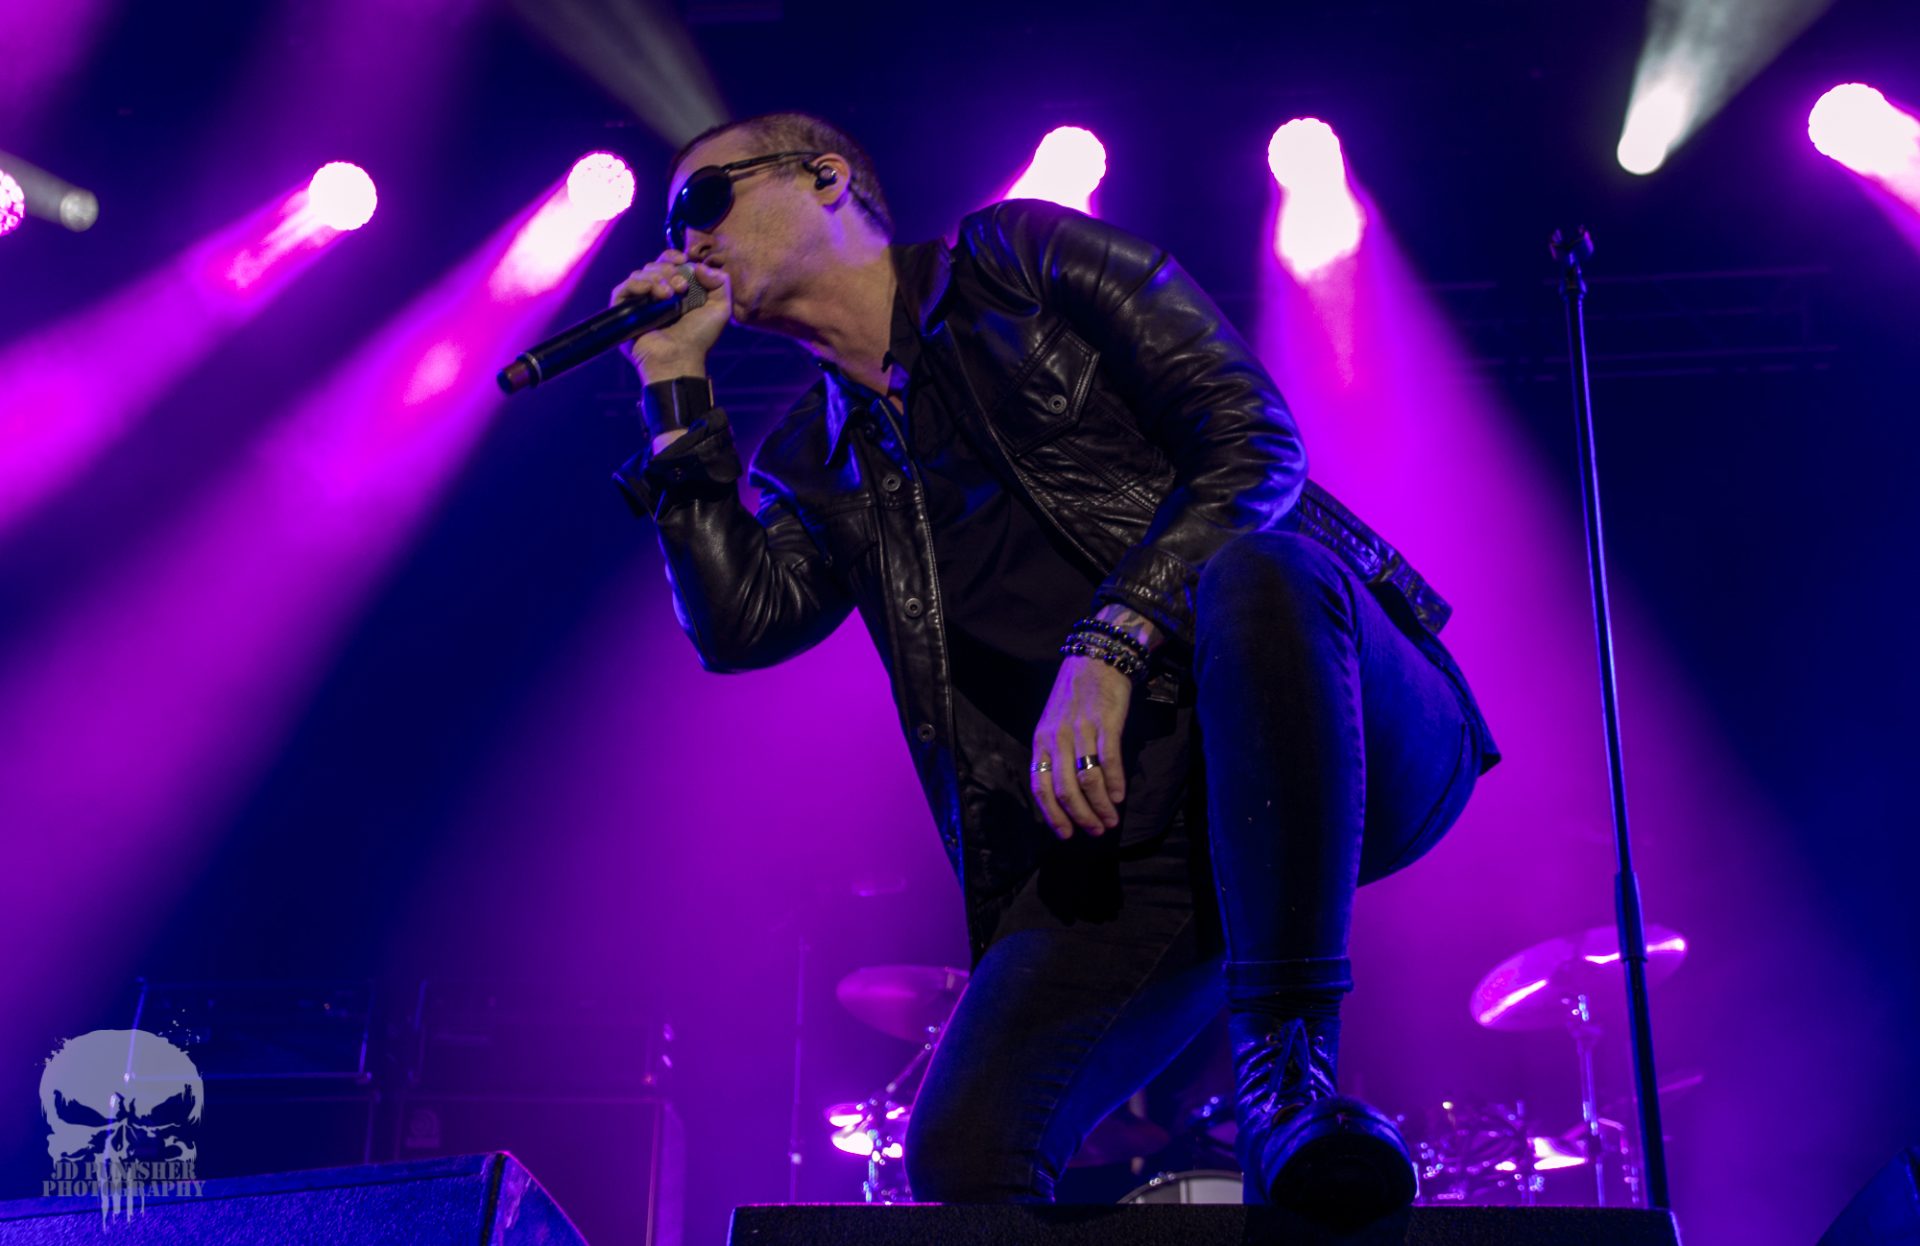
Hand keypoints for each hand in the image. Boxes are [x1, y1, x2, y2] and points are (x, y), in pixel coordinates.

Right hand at [609, 249, 730, 381]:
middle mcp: (655, 294)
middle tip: (681, 287)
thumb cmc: (699, 338)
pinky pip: (623, 288)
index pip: (667, 262)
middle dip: (668, 270)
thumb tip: (698, 265)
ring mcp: (639, 303)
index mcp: (675, 290)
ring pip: (639, 273)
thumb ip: (720, 282)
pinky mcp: (624, 312)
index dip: (673, 256)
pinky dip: (637, 285)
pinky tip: (651, 293)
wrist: (679, 358)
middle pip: (654, 265)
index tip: (683, 260)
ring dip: (656, 278)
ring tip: (669, 296)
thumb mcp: (720, 308)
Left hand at [1030, 656, 1131, 837]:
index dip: (1053, 814)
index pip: (1040, 786)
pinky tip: (1120, 796)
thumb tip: (1065, 794)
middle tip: (1096, 831)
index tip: (1066, 834)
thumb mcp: (1053, 724)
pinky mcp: (1106, 721)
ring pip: (1088, 779)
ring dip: (1101, 805)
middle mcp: (1058, 738)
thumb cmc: (1074, 695)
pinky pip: (1109, 759)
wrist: (1096, 657)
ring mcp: (1081, 730)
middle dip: (1080, 816)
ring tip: (1111, 820)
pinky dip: (1115, 782)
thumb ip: (1055, 755)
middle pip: (1065, 789)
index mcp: (1041, 741)